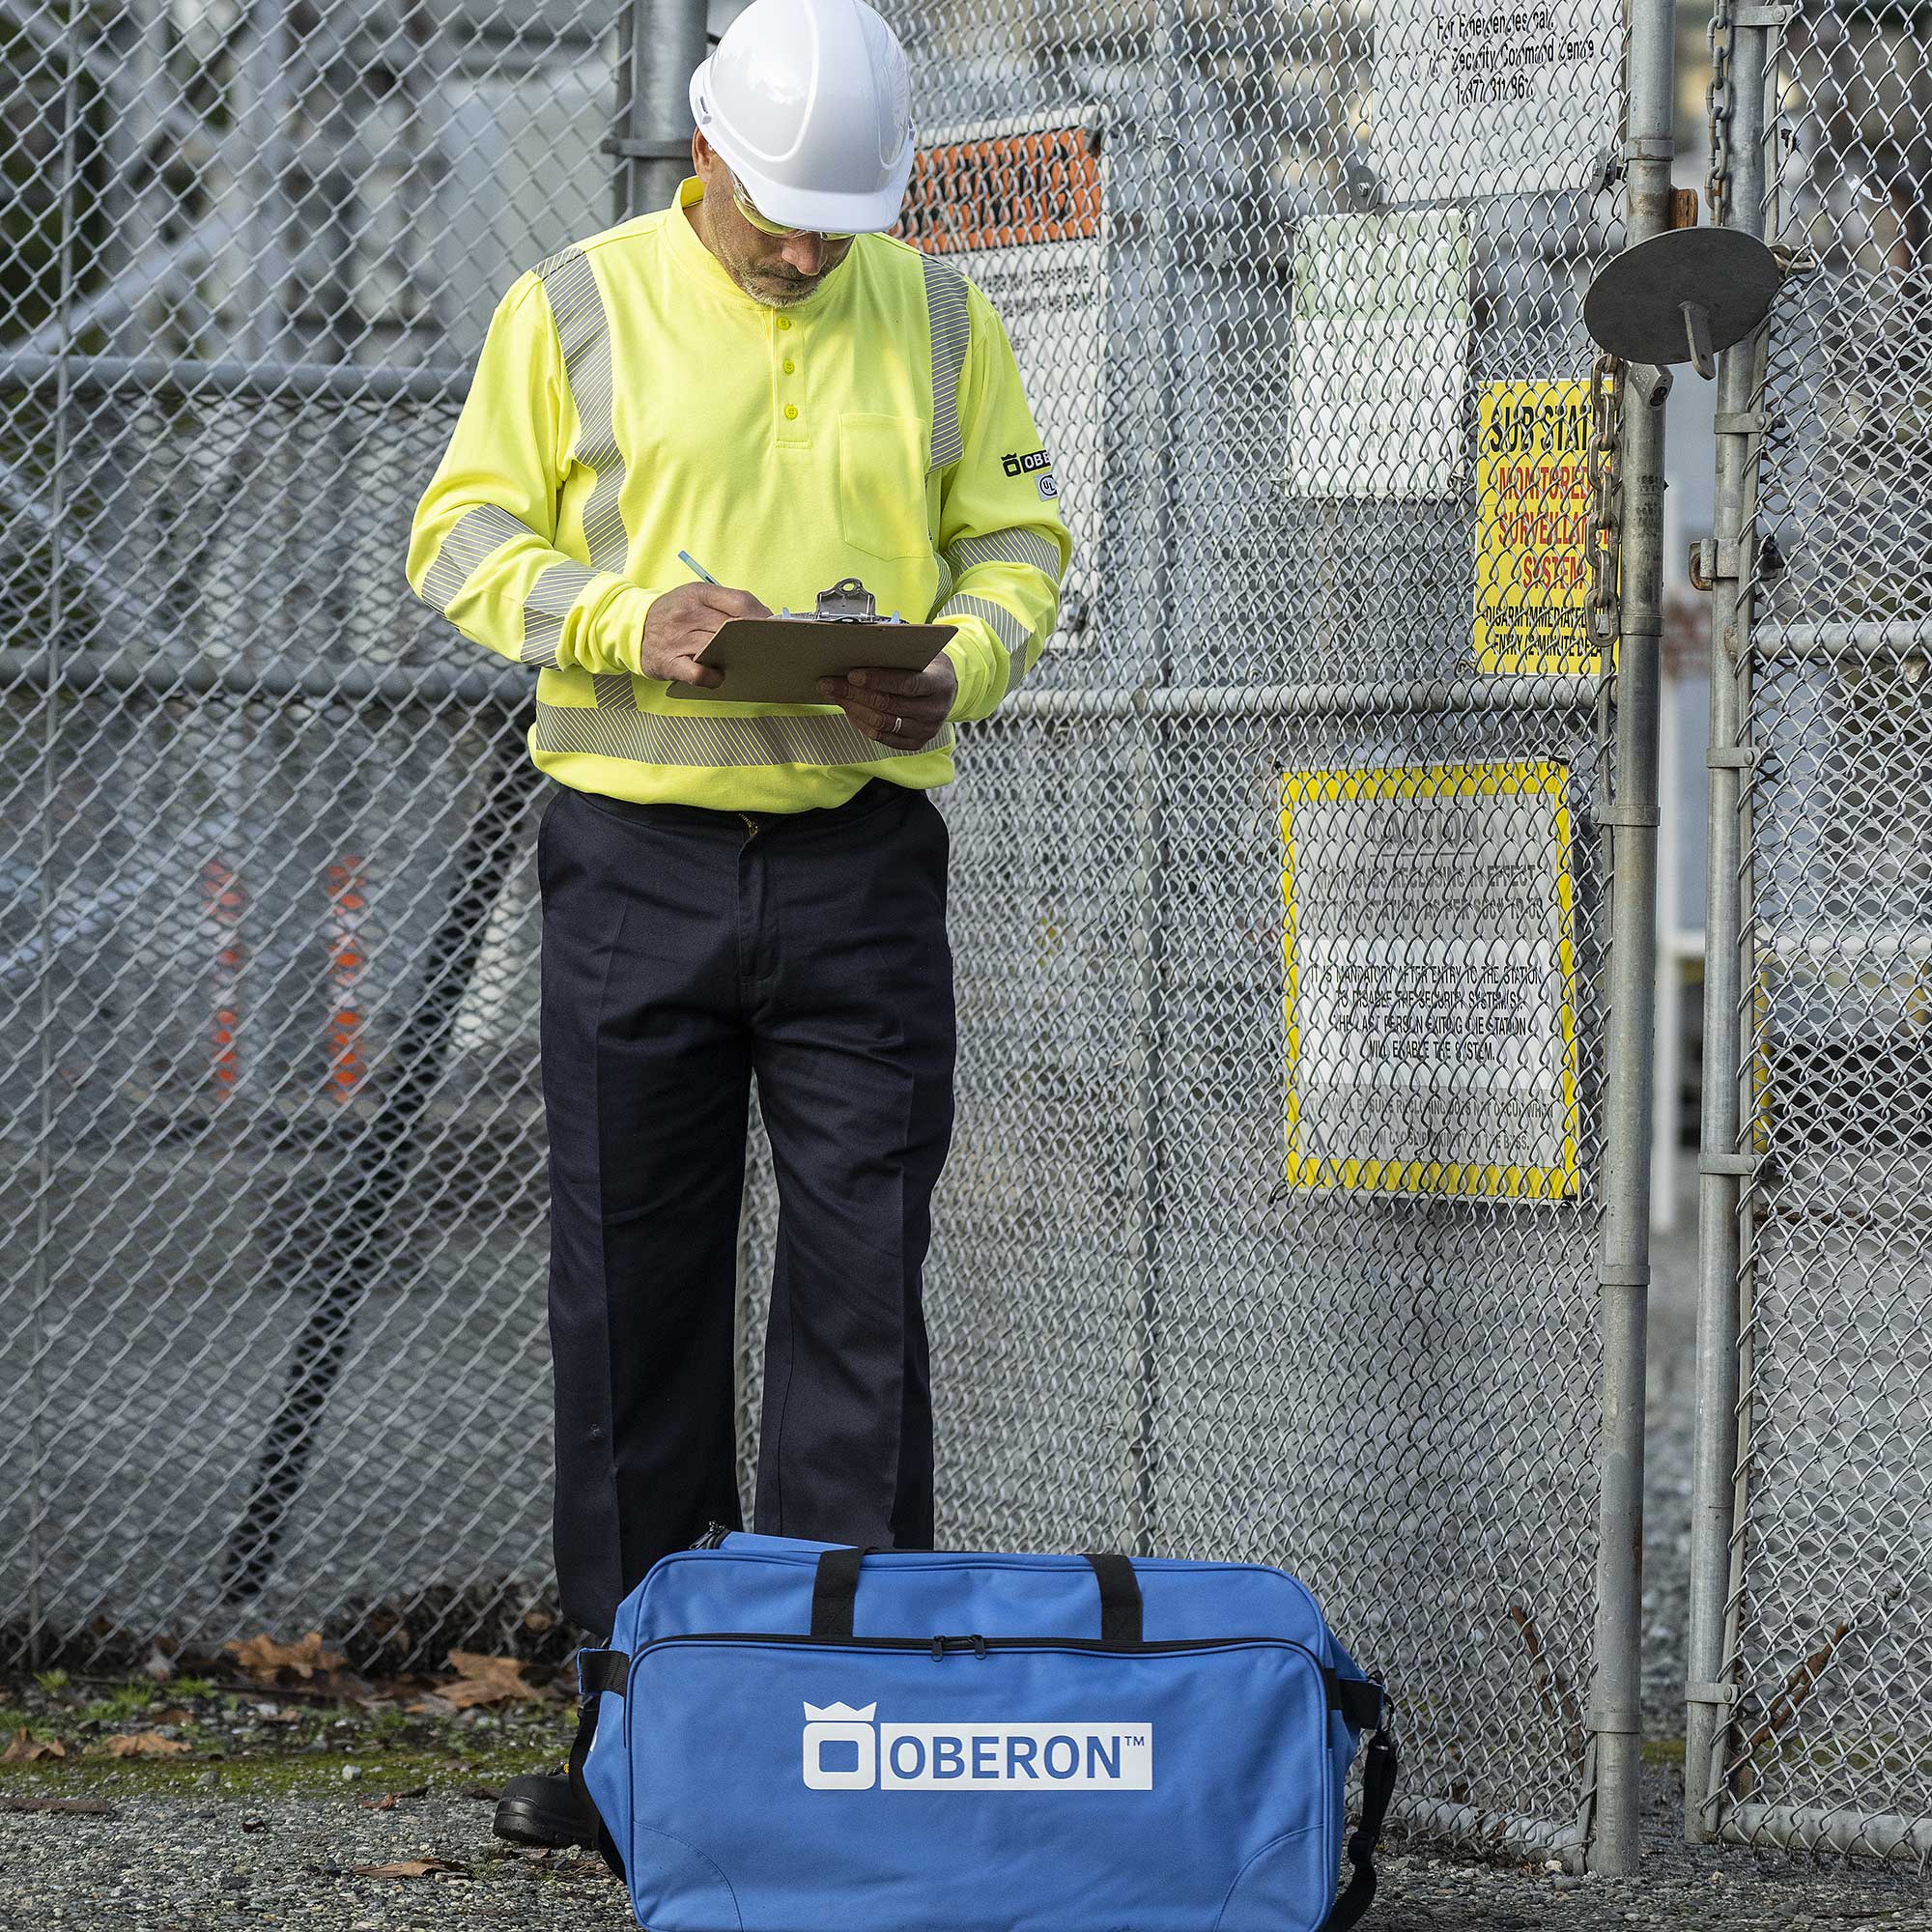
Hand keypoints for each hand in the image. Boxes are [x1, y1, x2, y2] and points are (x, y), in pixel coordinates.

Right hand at [641, 582, 769, 686]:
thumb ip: (725, 604)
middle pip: (734, 627)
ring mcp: (678, 639)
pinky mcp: (670, 662)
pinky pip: (698, 673)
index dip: (762, 616)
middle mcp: (688, 614)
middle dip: (755, 639)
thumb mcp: (695, 597)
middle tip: (769, 649)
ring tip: (748, 661)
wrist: (631, 626)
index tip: (775, 628)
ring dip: (738, 657)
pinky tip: (719, 677)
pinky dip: (713, 678)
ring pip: (718, 648)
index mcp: (698, 594)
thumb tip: (764, 620)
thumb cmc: (673, 614)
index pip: (740, 602)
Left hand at [817, 654, 956, 748]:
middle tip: (829, 683)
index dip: (878, 680)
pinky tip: (849, 710)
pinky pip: (882, 737)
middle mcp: (935, 710)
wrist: (945, 689)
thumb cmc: (926, 666)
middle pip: (889, 705)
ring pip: (882, 723)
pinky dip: (861, 723)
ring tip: (835, 695)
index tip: (852, 674)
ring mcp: (926, 730)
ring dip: (853, 708)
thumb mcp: (919, 653)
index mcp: (939, 683)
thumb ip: (896, 652)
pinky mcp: (916, 742)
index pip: (906, 684)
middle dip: (854, 693)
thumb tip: (858, 645)